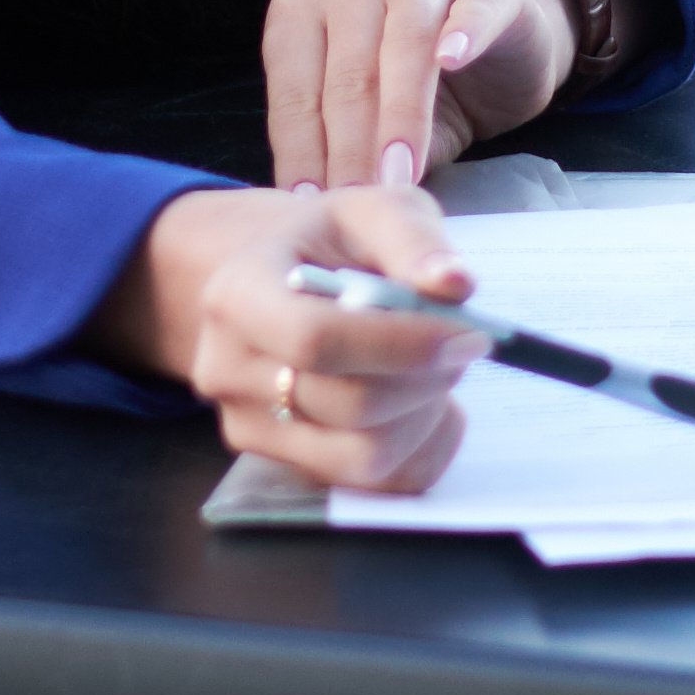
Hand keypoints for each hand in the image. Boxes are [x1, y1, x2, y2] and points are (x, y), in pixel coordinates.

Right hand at [96, 182, 488, 492]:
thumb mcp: (369, 211)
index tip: (467, 333)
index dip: (399, 345)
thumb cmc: (327, 245)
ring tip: (435, 368)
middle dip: (425, 377)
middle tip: (466, 342)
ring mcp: (250, 428)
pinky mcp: (285, 466)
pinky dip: (420, 446)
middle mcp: (227, 371)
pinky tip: (423, 403)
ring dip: (424, 414)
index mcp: (237, 295)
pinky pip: (375, 484)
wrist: (277, 282)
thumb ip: (413, 240)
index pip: (315, 340)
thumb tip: (454, 284)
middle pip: (348, 405)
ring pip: (364, 456)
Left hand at [261, 0, 573, 196]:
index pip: (296, 88)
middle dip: (352, 146)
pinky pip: (472, 5)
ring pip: (404, 41)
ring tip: (400, 173)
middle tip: (359, 201)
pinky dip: (463, 31)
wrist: (505, 52)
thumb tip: (323, 207)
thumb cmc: (421, 92)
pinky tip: (453, 59)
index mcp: (305, 8)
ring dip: (402, 113)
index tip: (310, 205)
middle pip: (349, 71)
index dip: (302, 151)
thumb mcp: (372, 126)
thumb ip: (345, 152)